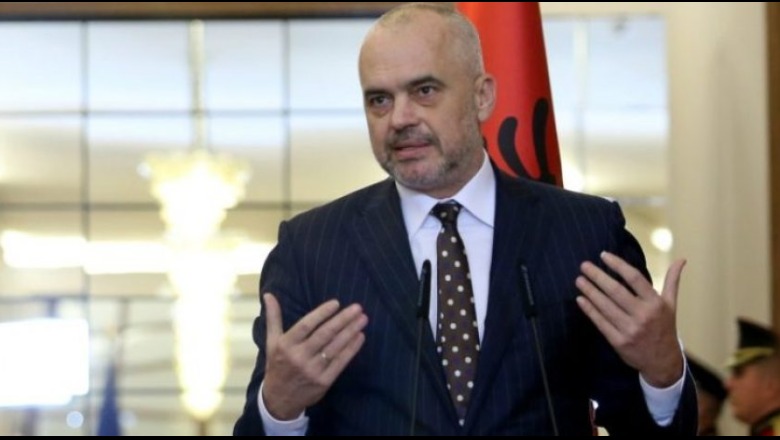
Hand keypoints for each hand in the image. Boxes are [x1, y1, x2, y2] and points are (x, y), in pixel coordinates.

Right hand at [262, 293, 367, 419]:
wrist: (279, 399)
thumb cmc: (277, 365)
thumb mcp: (271, 342)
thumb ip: (273, 317)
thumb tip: (268, 294)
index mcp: (286, 345)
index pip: (306, 325)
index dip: (321, 313)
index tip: (336, 303)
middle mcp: (299, 357)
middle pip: (324, 334)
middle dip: (342, 320)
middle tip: (357, 308)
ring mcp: (312, 370)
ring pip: (335, 347)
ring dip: (350, 332)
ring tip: (362, 319)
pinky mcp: (324, 381)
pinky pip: (340, 362)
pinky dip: (352, 349)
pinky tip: (360, 337)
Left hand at [575, 252, 685, 387]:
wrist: (663, 362)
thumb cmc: (665, 327)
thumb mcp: (671, 304)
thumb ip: (672, 281)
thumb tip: (681, 259)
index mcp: (656, 303)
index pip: (634, 278)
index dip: (618, 265)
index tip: (603, 255)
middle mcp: (643, 315)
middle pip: (616, 291)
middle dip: (598, 276)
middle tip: (584, 265)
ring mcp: (630, 329)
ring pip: (605, 306)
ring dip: (590, 291)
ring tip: (579, 280)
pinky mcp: (619, 342)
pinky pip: (600, 322)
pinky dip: (589, 310)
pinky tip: (580, 299)